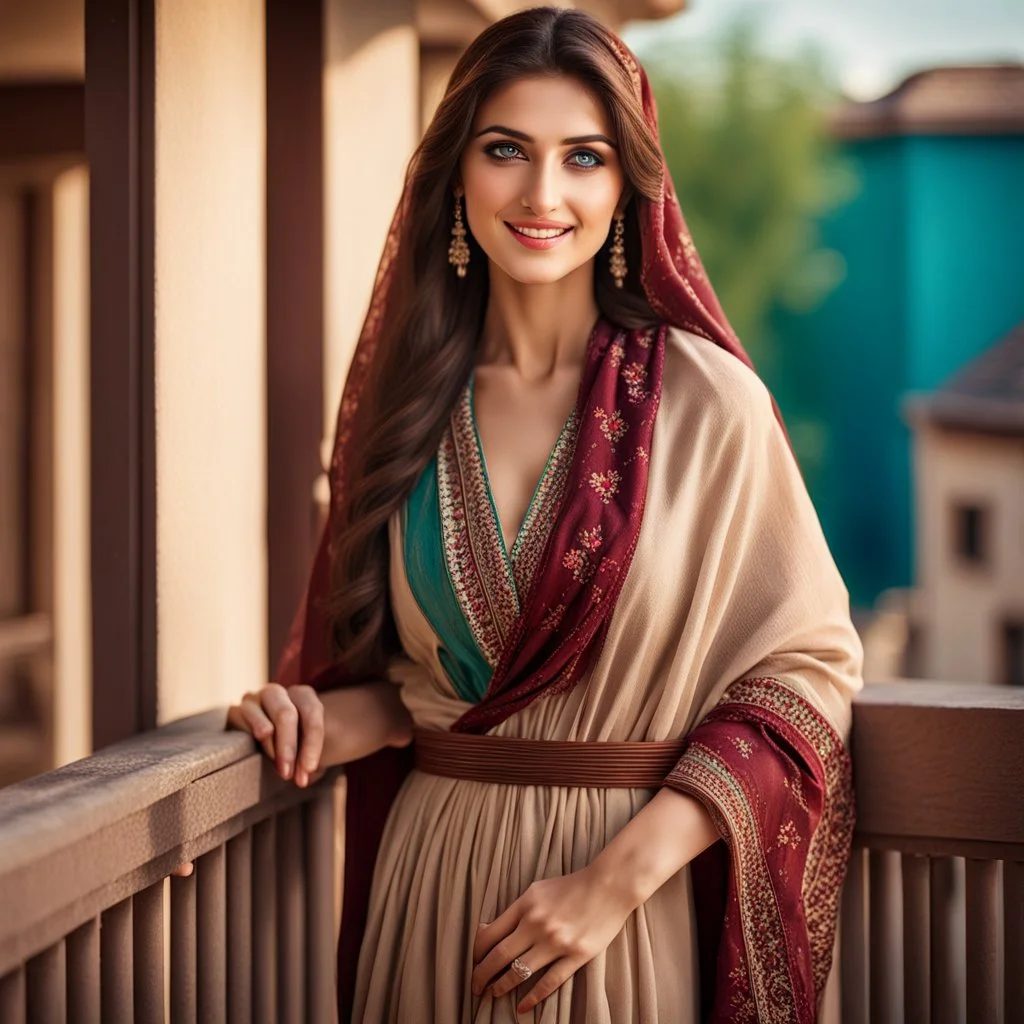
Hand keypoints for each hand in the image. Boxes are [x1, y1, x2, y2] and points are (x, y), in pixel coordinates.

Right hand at [226, 683, 325, 787]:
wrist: (266, 740)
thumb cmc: (293, 743)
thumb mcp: (306, 747)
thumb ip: (309, 756)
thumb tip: (307, 776)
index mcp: (302, 695)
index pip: (312, 711)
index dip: (313, 742)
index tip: (309, 769)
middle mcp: (278, 693)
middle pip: (285, 714)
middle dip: (289, 748)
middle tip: (290, 775)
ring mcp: (254, 699)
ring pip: (263, 718)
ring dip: (272, 749)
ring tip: (280, 770)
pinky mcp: (234, 711)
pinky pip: (241, 722)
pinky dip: (251, 737)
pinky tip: (257, 753)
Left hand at [471, 867, 635, 1015]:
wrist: (609, 885)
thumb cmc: (572, 886)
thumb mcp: (538, 890)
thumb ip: (517, 909)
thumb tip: (492, 929)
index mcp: (525, 904)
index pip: (490, 933)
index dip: (477, 953)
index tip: (473, 963)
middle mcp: (536, 923)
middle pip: (499, 956)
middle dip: (482, 974)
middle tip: (475, 987)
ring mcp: (556, 941)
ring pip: (519, 971)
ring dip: (502, 986)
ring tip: (494, 994)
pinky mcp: (576, 955)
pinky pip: (549, 982)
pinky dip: (532, 997)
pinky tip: (521, 1006)